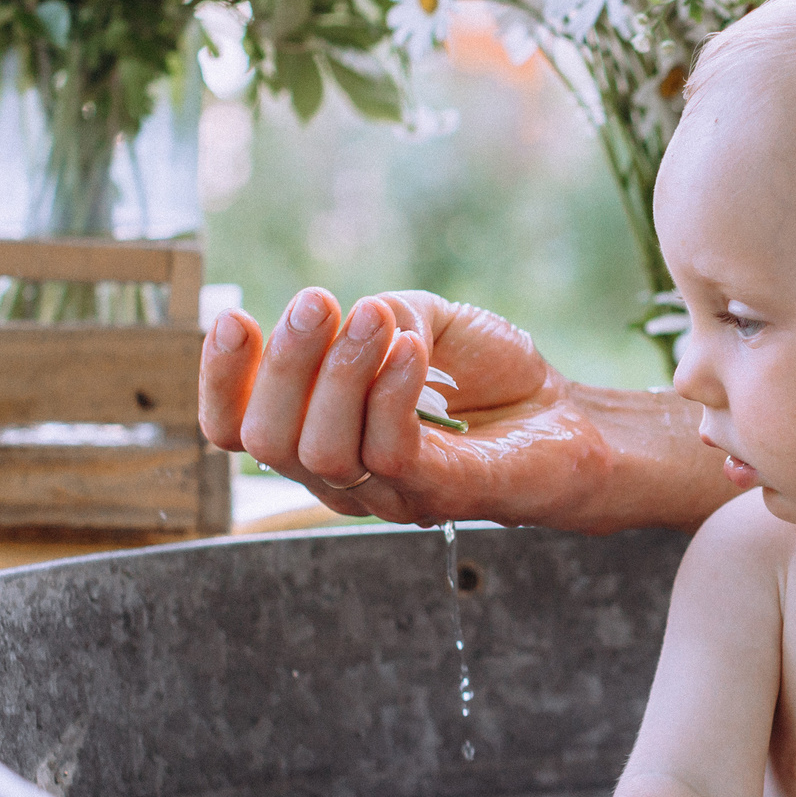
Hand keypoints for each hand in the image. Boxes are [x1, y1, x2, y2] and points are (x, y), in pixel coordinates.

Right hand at [201, 287, 614, 528]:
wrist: (576, 417)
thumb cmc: (494, 375)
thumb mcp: (422, 322)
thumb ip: (379, 316)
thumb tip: (352, 319)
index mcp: (321, 435)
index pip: (236, 430)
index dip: (220, 381)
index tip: (234, 319)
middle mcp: (344, 477)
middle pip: (268, 441)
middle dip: (283, 365)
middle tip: (315, 301)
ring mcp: (392, 493)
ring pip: (320, 451)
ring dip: (338, 372)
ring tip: (375, 319)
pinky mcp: (444, 495)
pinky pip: (391, 453)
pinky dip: (391, 392)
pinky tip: (412, 349)